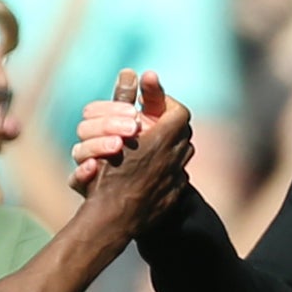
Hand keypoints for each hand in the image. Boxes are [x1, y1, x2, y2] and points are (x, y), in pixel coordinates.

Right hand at [82, 76, 191, 234]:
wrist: (111, 220)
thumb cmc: (107, 175)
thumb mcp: (112, 133)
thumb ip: (124, 101)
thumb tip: (132, 71)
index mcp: (165, 139)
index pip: (180, 112)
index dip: (167, 105)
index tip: (152, 107)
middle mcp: (176, 158)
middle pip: (183, 133)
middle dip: (169, 126)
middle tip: (152, 126)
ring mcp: (177, 179)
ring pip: (182, 155)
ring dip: (170, 148)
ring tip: (152, 147)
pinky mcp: (173, 198)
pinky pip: (177, 178)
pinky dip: (167, 171)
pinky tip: (151, 173)